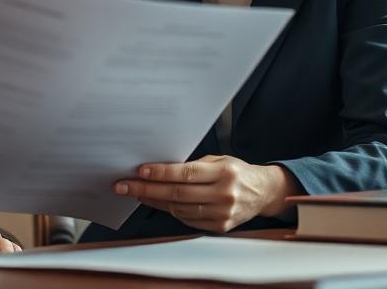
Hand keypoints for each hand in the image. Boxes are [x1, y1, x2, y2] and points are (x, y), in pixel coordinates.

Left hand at [114, 155, 300, 232]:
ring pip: (178, 209)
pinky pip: (187, 219)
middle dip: (146, 190)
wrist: (262, 193)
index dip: (160, 173)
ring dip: (154, 201)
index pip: (185, 173)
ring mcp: (222, 214)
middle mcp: (224, 194)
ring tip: (136, 193)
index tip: (140, 171)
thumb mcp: (218, 160)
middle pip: (177, 194)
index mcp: (223, 173)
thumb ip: (193, 166)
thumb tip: (159, 169)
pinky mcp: (219, 227)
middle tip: (124, 186)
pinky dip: (170, 211)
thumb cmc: (236, 172)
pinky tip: (158, 203)